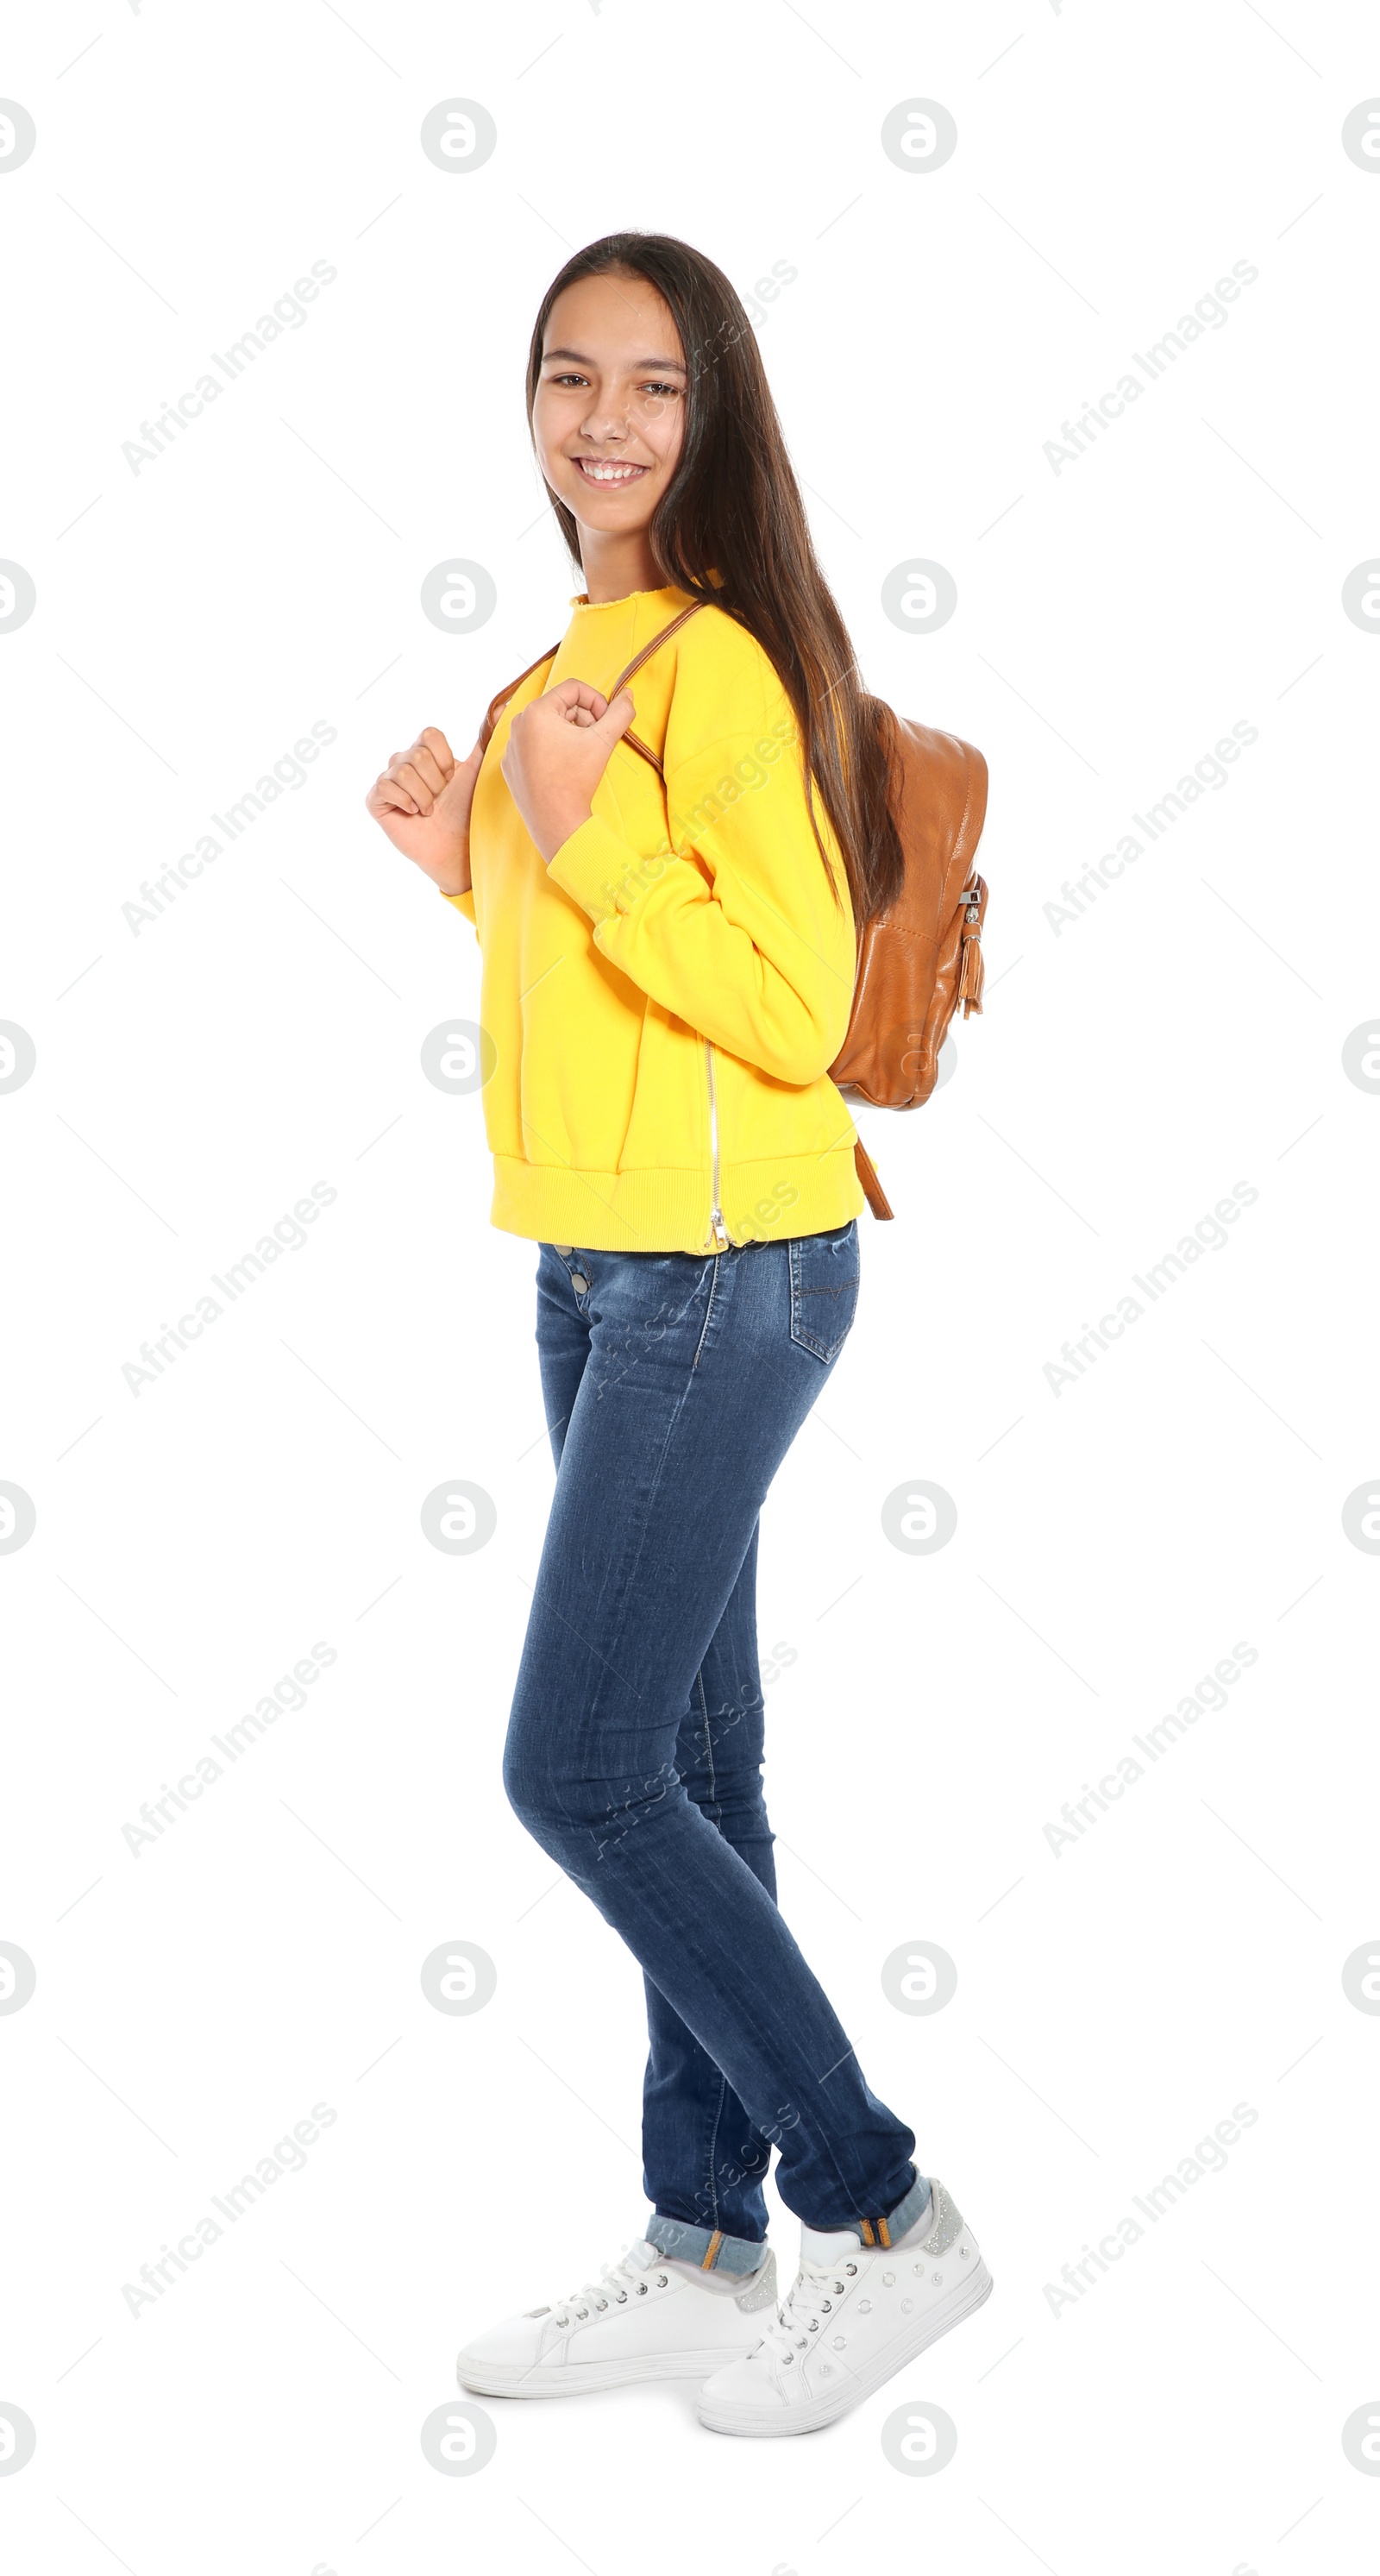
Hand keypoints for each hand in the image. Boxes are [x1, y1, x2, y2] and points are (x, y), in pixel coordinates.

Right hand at [365, 727, 483, 893]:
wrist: (455, 845)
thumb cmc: (465, 810)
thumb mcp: (476, 771)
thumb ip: (485, 739)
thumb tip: (503, 706)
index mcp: (425, 751)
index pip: (430, 735)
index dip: (444, 760)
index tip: (451, 780)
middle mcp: (404, 761)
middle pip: (417, 755)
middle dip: (435, 783)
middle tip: (439, 800)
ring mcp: (388, 779)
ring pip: (403, 771)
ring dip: (423, 796)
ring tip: (429, 810)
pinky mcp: (375, 799)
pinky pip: (385, 786)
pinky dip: (405, 802)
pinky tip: (413, 814)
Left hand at [501, 678, 636, 862]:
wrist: (555, 822)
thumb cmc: (576, 780)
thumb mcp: (604, 741)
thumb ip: (620, 712)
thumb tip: (627, 695)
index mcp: (537, 711)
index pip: (573, 688)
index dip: (596, 701)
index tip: (605, 722)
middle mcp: (518, 725)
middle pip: (560, 707)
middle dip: (583, 720)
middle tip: (595, 741)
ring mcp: (512, 746)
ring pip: (548, 727)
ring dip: (569, 735)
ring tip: (580, 756)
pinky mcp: (511, 766)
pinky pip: (535, 747)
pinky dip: (552, 752)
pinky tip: (563, 769)